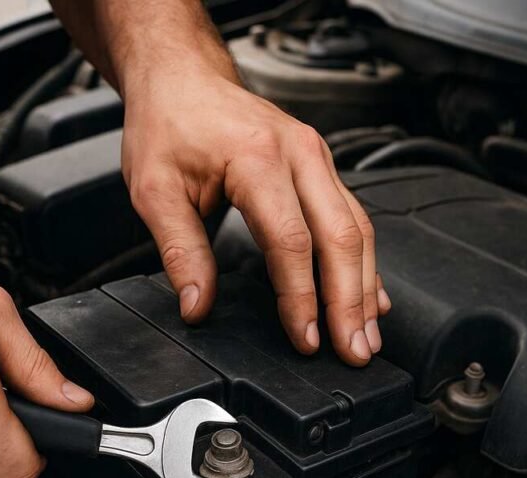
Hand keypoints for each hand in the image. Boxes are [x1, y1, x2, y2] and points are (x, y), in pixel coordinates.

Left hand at [121, 69, 391, 365]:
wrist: (182, 77)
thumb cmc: (169, 124)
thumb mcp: (155, 190)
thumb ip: (180, 251)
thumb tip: (197, 306)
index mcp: (259, 159)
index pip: (292, 241)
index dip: (302, 297)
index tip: (306, 339)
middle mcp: (301, 154)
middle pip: (342, 237)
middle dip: (351, 302)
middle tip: (355, 351)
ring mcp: (318, 158)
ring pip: (358, 229)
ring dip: (365, 287)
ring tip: (366, 336)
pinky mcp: (321, 166)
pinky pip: (354, 217)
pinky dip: (364, 262)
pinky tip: (371, 296)